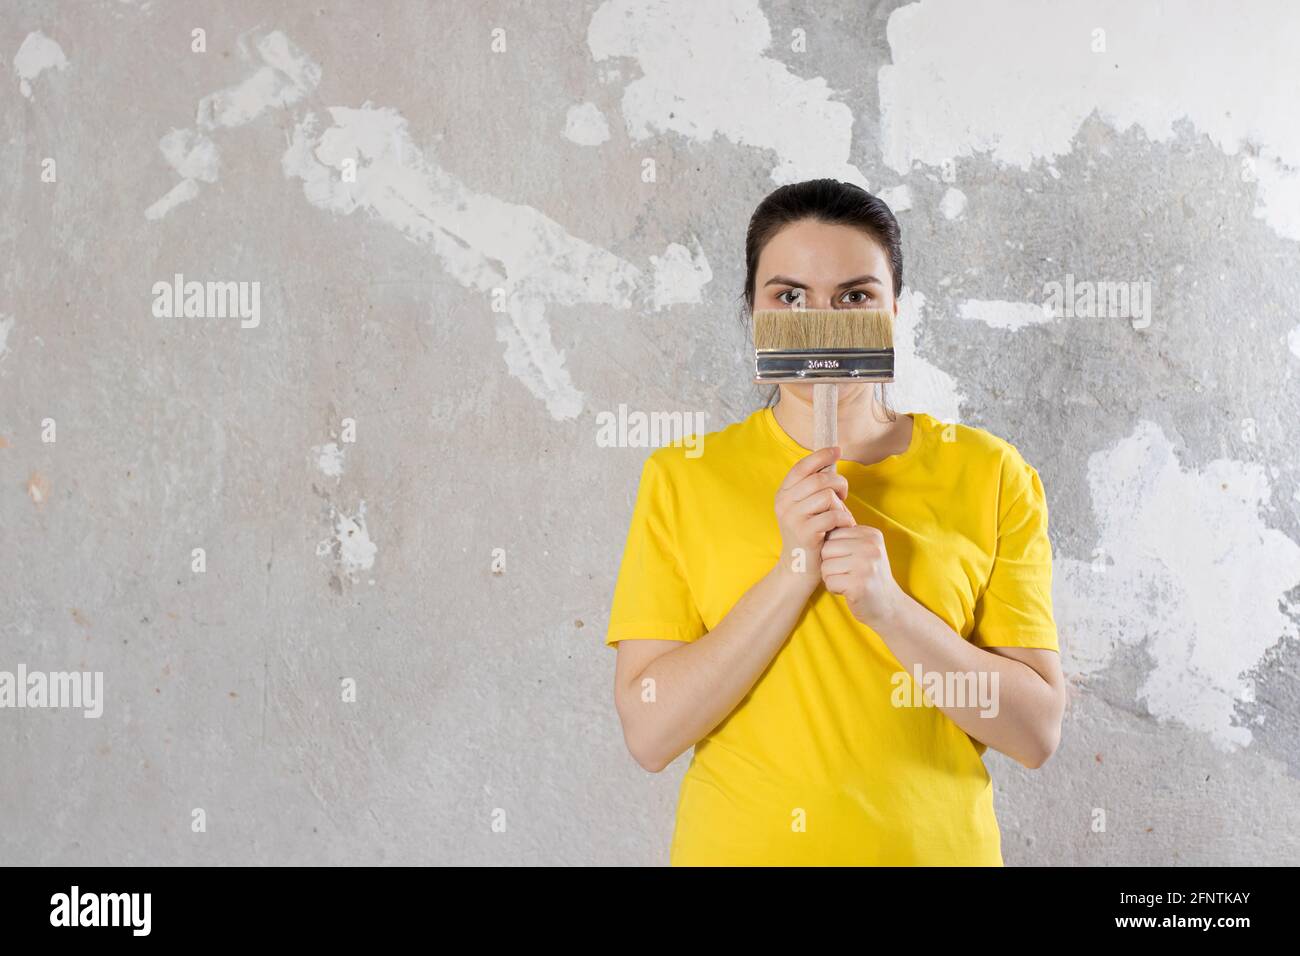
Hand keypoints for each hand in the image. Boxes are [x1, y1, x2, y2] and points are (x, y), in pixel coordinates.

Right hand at [772, 446, 855, 593]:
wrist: (799, 567)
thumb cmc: (809, 533)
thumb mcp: (804, 507)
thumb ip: (812, 487)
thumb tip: (830, 460)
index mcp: (783, 494)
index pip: (801, 467)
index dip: (820, 456)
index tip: (837, 450)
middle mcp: (784, 503)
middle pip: (820, 480)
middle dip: (839, 484)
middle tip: (843, 495)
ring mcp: (793, 518)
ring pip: (827, 496)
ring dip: (841, 504)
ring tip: (841, 515)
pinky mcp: (806, 533)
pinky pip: (834, 515)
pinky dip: (844, 519)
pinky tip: (843, 526)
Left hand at [820, 525, 907, 629]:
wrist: (889, 606)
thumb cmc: (870, 576)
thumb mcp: (865, 550)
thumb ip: (847, 538)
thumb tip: (818, 524)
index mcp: (871, 535)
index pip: (833, 534)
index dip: (834, 551)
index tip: (849, 561)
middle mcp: (870, 547)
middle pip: (826, 549)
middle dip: (830, 564)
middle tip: (847, 574)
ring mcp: (866, 566)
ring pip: (825, 566)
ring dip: (831, 578)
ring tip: (848, 582)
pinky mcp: (859, 585)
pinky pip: (829, 582)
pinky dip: (834, 589)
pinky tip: (849, 591)